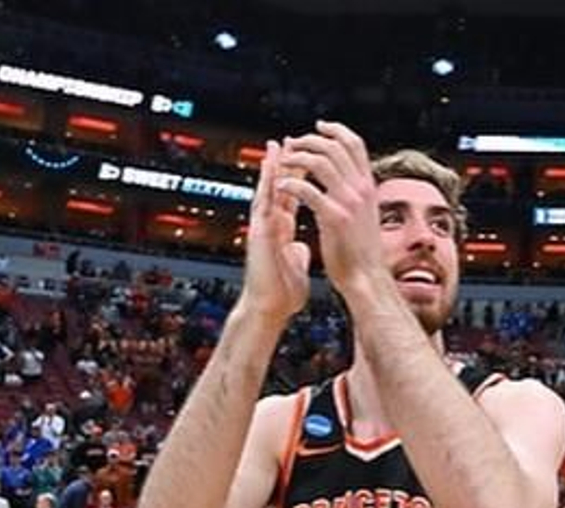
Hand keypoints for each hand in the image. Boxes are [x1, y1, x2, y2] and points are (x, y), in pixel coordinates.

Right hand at [239, 141, 309, 325]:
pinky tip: (270, 171)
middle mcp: (271, 226)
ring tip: (275, 146)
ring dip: (272, 169)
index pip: (291, 197)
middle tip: (288, 141)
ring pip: (268, 191)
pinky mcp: (259, 235)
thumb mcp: (295, 267)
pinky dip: (267, 187)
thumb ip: (297, 254)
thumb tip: (303, 248)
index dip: (298, 178)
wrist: (268, 310)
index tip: (305, 158)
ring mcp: (263, 229)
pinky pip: (264, 205)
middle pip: (279, 188)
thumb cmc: (281, 294)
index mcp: (281, 232)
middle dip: (285, 165)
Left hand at [275, 121, 388, 300]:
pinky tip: (281, 186)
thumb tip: (348, 180)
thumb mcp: (365, 214)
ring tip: (283, 162)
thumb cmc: (363, 252)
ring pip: (321, 162)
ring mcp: (349, 202)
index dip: (336, 130)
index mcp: (367, 186)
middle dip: (310, 139)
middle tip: (292, 142)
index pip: (355, 144)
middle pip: (335, 147)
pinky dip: (292, 183)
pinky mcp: (334, 218)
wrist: (367, 278)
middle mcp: (361, 189)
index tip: (319, 126)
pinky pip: (308, 190)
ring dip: (297, 157)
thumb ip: (357, 194)